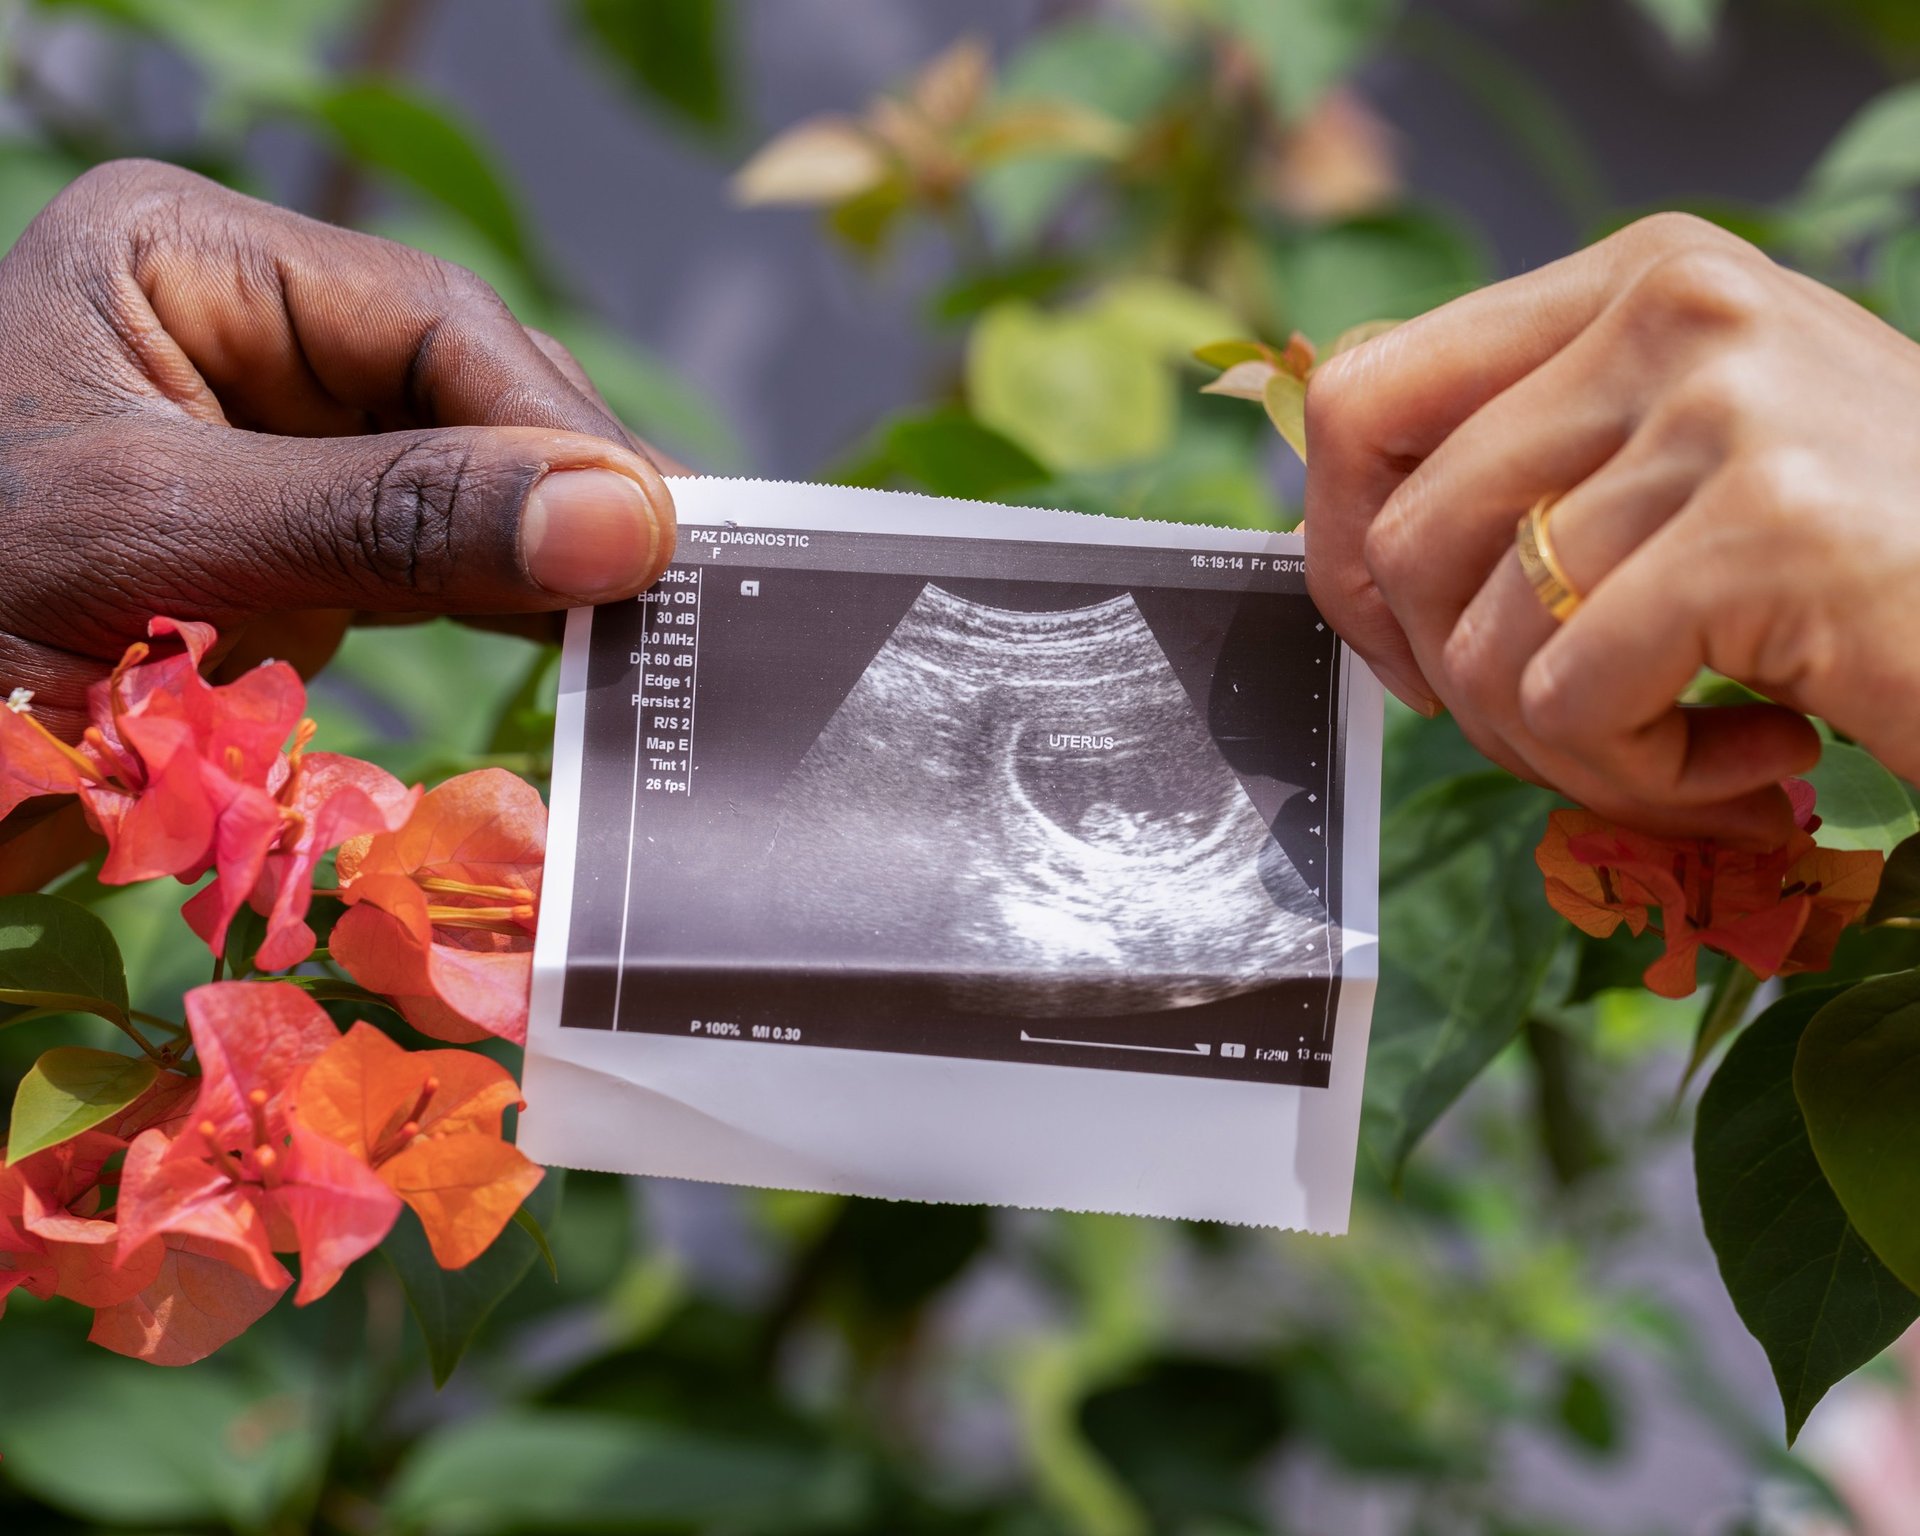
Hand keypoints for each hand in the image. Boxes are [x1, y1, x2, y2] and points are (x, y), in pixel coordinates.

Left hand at [0, 158, 676, 743]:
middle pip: (461, 394)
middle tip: (680, 595)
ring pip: (458, 477)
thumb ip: (398, 522)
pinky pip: (421, 552)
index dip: (557, 433)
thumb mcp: (170, 544)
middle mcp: (240, 325)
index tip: (659, 535)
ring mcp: (268, 432)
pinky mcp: (284, 532)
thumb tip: (626, 525)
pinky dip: (492, 601)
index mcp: (186, 255)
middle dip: (562, 496)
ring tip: (650, 627)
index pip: (431, 323)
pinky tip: (570, 637)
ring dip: (542, 557)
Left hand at [1305, 211, 1919, 842]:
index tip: (1404, 635)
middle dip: (1453, 685)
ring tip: (1679, 750)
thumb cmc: (1877, 562)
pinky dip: (1641, 780)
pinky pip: (1570, 707)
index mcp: (1634, 278)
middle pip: (1400, 541)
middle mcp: (1671, 312)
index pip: (1361, 392)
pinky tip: (1755, 755)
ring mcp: (1724, 411)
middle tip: (1561, 731)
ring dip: (1560, 749)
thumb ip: (1538, 458)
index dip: (1339, 539)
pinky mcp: (1767, 528)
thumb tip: (1351, 534)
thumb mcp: (1692, 457)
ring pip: (1480, 646)